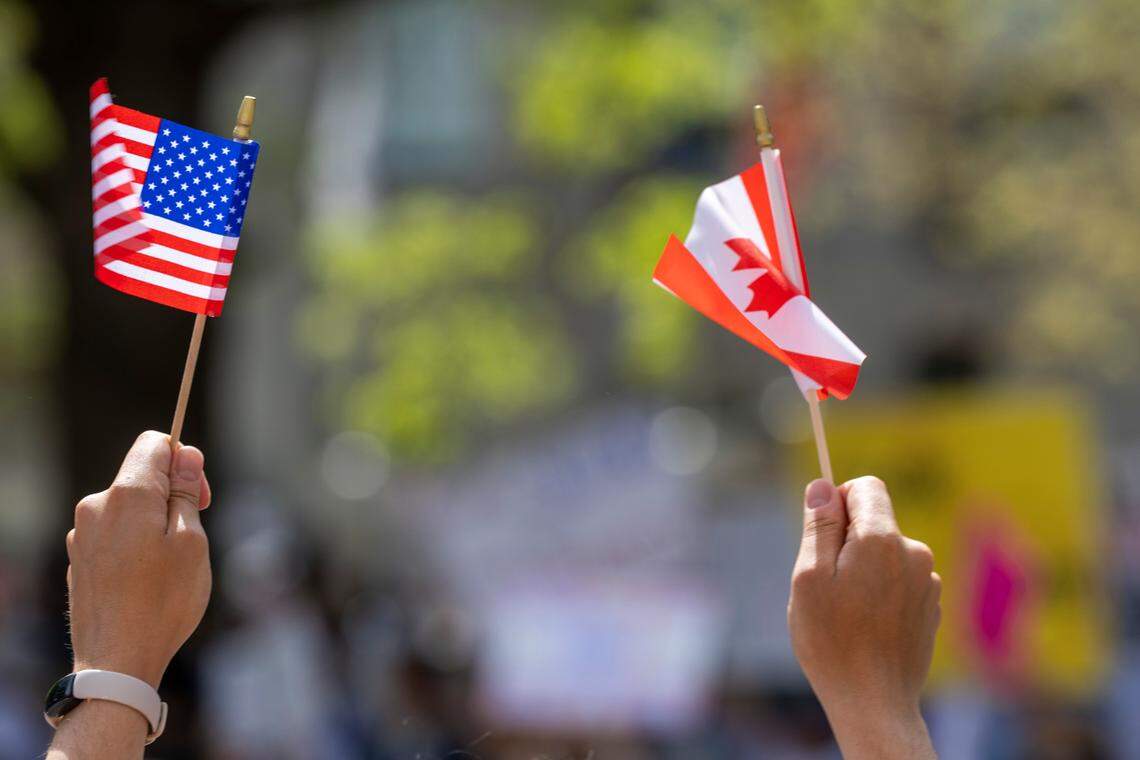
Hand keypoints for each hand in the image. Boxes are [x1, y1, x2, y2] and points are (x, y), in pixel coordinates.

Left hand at [66, 431, 212, 688]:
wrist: (116, 662)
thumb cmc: (163, 602)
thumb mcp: (190, 541)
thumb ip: (185, 492)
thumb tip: (186, 454)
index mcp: (126, 495)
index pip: (154, 444)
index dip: (185, 460)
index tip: (200, 496)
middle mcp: (96, 507)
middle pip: (142, 476)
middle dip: (172, 495)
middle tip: (193, 537)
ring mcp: (83, 535)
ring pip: (129, 509)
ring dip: (153, 524)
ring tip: (169, 567)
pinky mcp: (79, 560)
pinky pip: (114, 535)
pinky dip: (135, 546)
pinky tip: (146, 581)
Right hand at [788, 476, 939, 759]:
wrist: (875, 703)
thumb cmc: (833, 640)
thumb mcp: (809, 576)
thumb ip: (820, 526)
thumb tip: (822, 485)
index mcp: (883, 539)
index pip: (866, 487)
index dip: (838, 500)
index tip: (822, 532)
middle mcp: (914, 553)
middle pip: (875, 522)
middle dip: (848, 542)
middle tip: (827, 585)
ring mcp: (928, 581)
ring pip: (886, 554)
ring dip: (864, 571)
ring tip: (846, 612)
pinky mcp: (931, 606)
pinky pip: (899, 581)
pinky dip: (880, 593)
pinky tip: (866, 627)